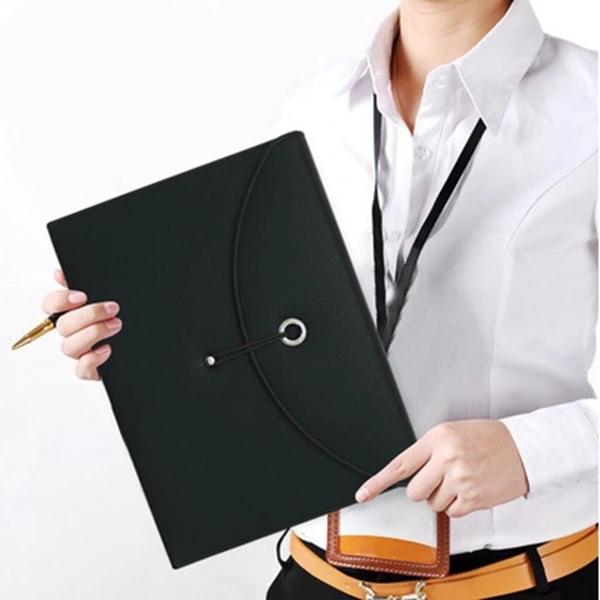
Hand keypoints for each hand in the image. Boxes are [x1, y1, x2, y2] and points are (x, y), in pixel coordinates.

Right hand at [41, 268, 121, 380]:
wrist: (152, 340)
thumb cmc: (132, 315)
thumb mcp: (119, 293)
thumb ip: (95, 283)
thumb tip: (61, 273)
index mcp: (75, 311)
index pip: (51, 305)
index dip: (60, 300)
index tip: (81, 296)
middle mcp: (75, 332)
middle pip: (62, 325)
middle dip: (89, 315)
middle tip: (113, 309)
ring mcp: (82, 351)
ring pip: (69, 347)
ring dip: (92, 334)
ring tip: (117, 325)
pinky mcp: (93, 369)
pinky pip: (81, 370)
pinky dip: (91, 360)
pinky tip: (107, 350)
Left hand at [354, 420, 529, 517]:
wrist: (524, 449)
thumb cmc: (488, 438)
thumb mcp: (452, 432)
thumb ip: (429, 450)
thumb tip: (409, 472)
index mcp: (438, 438)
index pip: (400, 464)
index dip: (378, 482)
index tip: (363, 494)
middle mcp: (447, 459)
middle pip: (415, 492)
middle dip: (424, 489)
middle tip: (440, 477)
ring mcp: (460, 480)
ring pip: (433, 504)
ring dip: (443, 496)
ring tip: (462, 478)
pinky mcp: (474, 499)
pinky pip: (452, 512)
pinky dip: (458, 505)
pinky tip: (471, 488)